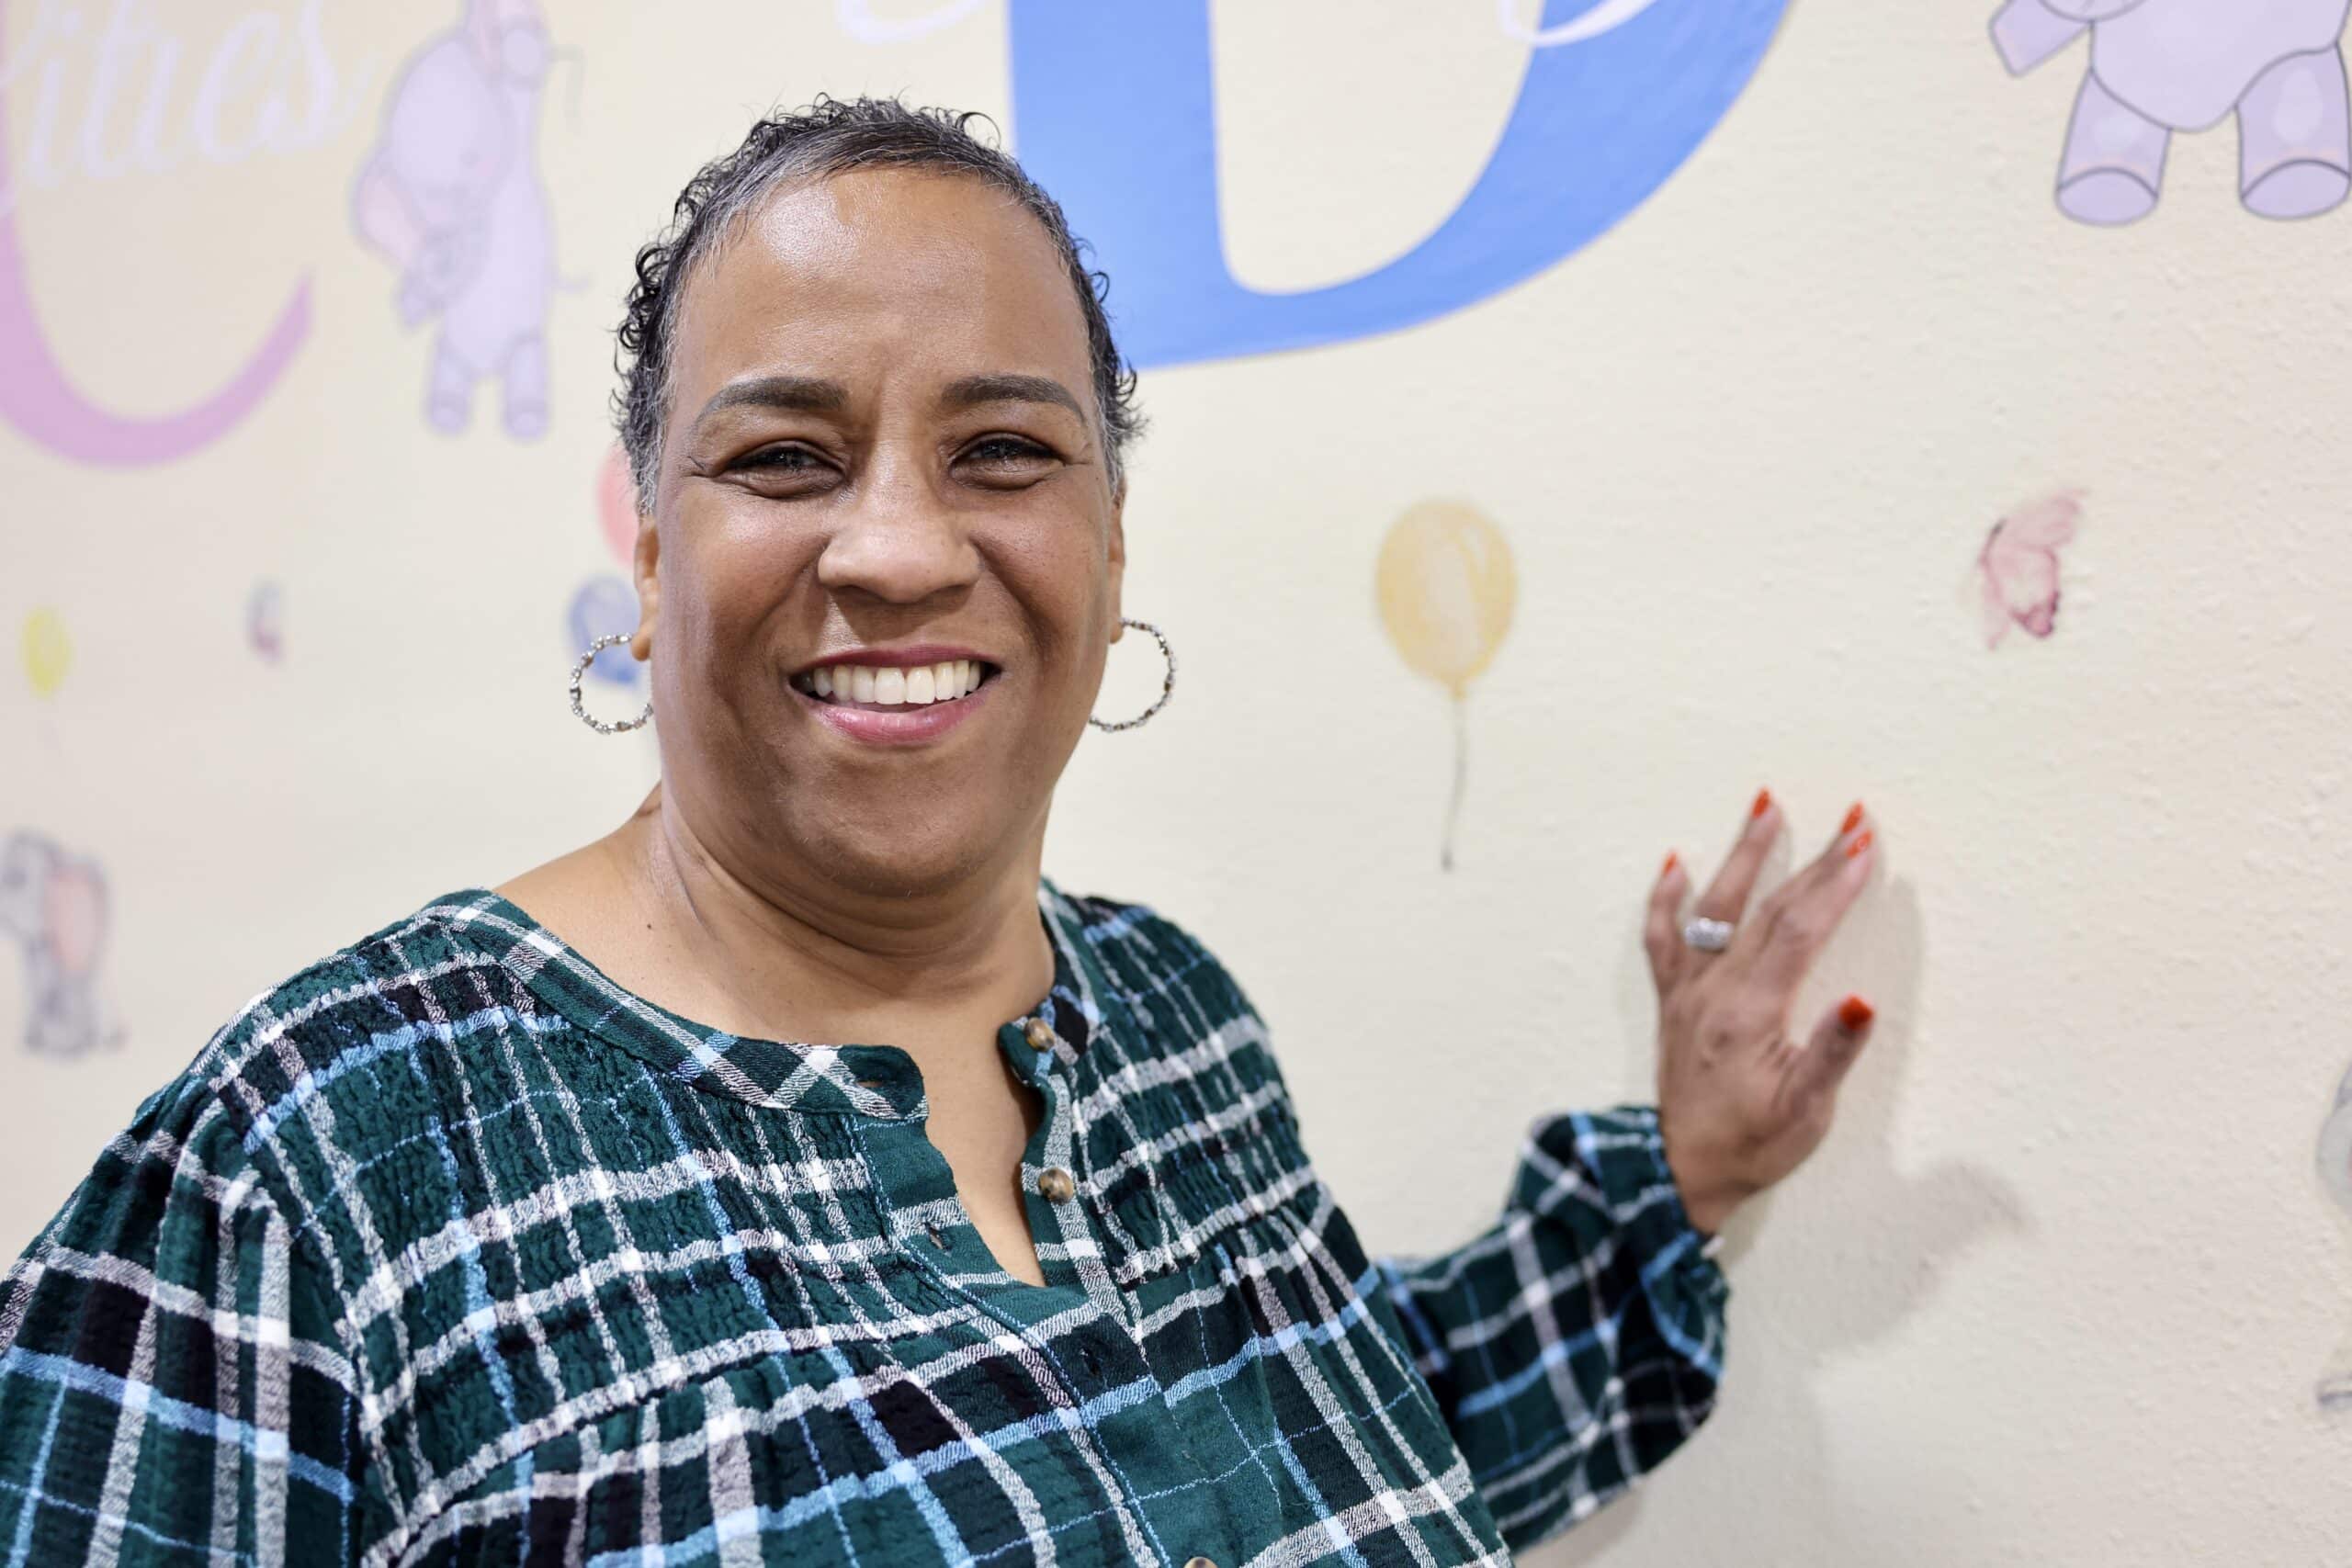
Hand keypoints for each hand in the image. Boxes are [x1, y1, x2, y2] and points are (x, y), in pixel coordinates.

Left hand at [1643, 791, 1880, 1234]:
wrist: (1681, 1171)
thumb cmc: (1752, 1146)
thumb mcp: (1805, 1111)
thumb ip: (1832, 1052)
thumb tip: (1862, 1000)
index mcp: (1750, 1013)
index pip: (1798, 932)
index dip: (1833, 885)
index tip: (1864, 844)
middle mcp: (1714, 991)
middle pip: (1767, 909)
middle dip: (1812, 860)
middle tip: (1849, 818)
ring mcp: (1688, 991)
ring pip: (1712, 908)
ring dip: (1742, 855)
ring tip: (1765, 805)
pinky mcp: (1673, 1000)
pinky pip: (1662, 939)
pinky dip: (1667, 898)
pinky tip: (1677, 863)